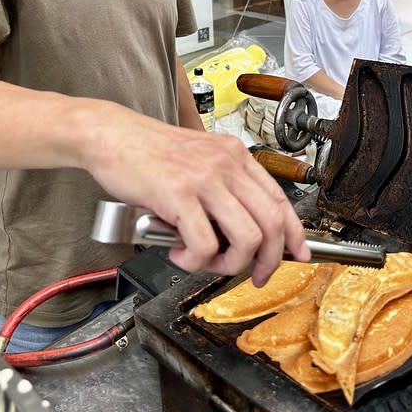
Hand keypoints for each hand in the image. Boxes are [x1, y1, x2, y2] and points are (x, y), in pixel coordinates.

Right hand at [84, 114, 310, 286]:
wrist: (112, 135)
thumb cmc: (149, 151)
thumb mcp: (198, 159)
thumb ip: (221, 188)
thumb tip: (237, 232)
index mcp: (234, 155)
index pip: (279, 198)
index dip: (294, 233)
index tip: (298, 254)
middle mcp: (226, 164)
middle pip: (271, 223)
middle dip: (268, 260)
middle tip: (253, 275)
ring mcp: (205, 179)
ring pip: (246, 238)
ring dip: (229, 264)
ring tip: (205, 262)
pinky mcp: (179, 195)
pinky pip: (204, 245)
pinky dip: (193, 261)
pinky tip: (177, 253)